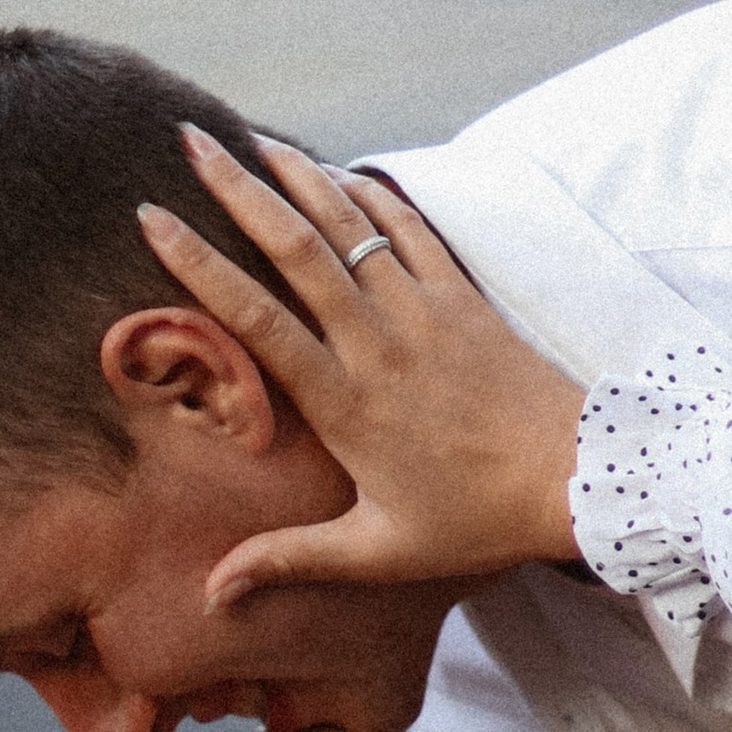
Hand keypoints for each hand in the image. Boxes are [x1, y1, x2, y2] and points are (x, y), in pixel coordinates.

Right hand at [137, 130, 586, 611]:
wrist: (578, 479)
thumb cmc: (477, 521)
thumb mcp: (381, 551)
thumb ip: (292, 561)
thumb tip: (213, 594)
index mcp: (345, 402)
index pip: (256, 318)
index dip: (200, 263)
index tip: (153, 218)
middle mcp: (378, 343)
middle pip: (296, 248)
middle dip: (237, 189)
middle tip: (190, 142)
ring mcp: (424, 312)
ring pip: (350, 226)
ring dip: (297, 175)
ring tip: (250, 137)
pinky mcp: (463, 298)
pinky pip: (409, 230)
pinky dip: (370, 194)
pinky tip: (337, 171)